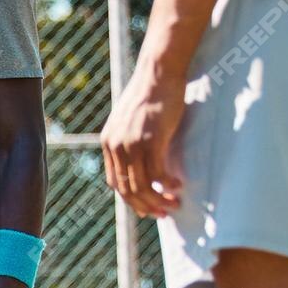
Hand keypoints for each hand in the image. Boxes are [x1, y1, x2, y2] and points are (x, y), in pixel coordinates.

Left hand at [100, 62, 188, 217]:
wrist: (158, 73)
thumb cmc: (151, 95)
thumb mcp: (132, 121)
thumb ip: (131, 141)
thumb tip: (142, 161)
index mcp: (108, 144)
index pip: (116, 182)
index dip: (131, 200)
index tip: (147, 207)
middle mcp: (116, 147)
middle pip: (127, 189)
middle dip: (145, 206)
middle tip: (163, 214)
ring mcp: (131, 145)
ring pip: (141, 185)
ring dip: (158, 200)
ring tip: (174, 204)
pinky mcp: (149, 141)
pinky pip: (157, 173)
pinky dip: (167, 184)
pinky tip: (178, 186)